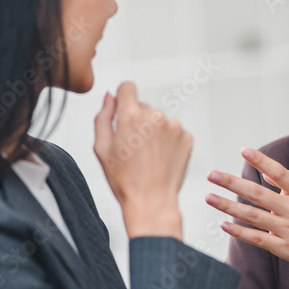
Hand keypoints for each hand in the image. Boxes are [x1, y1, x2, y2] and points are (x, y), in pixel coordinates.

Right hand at [94, 81, 190, 239]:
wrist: (151, 201)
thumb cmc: (125, 180)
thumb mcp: (101, 148)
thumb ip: (103, 116)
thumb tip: (109, 97)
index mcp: (131, 116)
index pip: (127, 87)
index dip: (122, 98)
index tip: (122, 111)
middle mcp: (155, 116)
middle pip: (143, 106)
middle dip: (137, 121)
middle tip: (133, 147)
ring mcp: (173, 126)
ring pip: (159, 120)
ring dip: (154, 131)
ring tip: (148, 156)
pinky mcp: (187, 137)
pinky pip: (174, 131)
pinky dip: (167, 141)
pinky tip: (160, 158)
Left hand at [206, 147, 288, 285]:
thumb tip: (269, 176)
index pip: (280, 173)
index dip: (262, 161)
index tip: (244, 150)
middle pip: (258, 194)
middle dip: (232, 183)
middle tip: (212, 174)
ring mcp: (288, 230)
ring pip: (253, 216)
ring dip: (228, 206)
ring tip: (210, 197)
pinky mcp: (284, 248)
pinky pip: (257, 239)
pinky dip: (240, 232)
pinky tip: (224, 225)